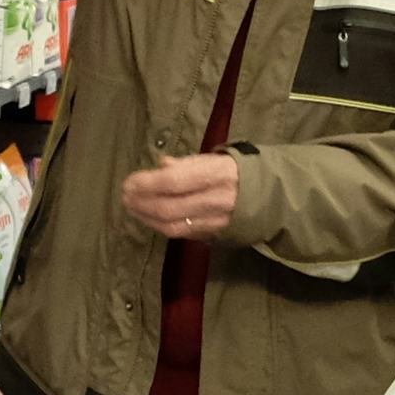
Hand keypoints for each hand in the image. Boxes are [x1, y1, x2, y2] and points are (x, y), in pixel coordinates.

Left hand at [117, 152, 241, 239]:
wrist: (269, 197)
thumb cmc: (235, 171)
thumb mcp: (213, 159)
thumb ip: (186, 164)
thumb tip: (161, 166)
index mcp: (217, 174)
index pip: (175, 182)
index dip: (147, 184)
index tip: (129, 182)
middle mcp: (217, 200)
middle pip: (170, 208)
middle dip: (141, 203)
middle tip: (125, 197)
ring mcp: (215, 221)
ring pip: (173, 226)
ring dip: (147, 218)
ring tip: (132, 208)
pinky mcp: (213, 235)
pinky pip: (181, 233)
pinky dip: (160, 225)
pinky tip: (149, 217)